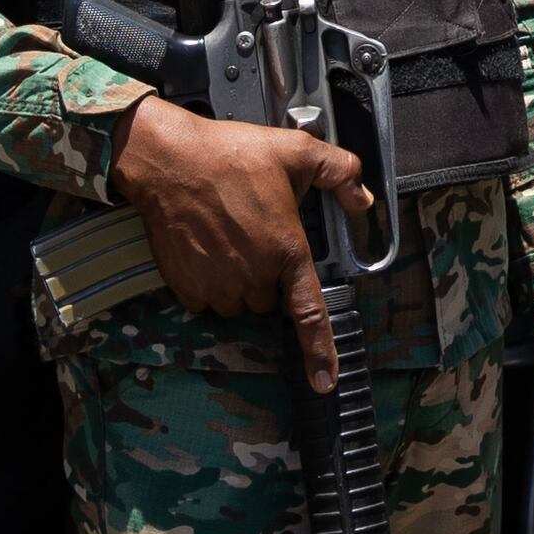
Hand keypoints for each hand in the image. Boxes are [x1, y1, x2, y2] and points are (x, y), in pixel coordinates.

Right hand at [107, 99, 368, 388]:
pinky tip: (205, 247)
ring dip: (238, 279)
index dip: (321, 351)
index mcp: (286, 251)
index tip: (325, 382)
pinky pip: (206, 299)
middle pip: (269, 298)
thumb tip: (364, 199)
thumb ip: (340, 172)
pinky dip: (208, 281)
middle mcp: (254, 277)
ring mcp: (218, 286)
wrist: (169, 161)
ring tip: (227, 234)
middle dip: (266, 274)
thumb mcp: (296, 150)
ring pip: (238, 300)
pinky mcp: (187, 288)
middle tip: (254, 231)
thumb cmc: (231, 154)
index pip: (310, 314)